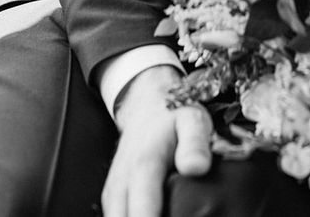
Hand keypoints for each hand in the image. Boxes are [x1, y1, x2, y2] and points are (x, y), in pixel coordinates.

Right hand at [101, 65, 212, 216]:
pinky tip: (156, 214)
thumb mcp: (192, 120)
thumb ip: (195, 144)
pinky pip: (118, 216)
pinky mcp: (112, 196)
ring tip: (170, 214)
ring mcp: (114, 191)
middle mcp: (122, 183)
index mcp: (143, 166)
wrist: (148, 104)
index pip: (143, 214)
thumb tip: (197, 168)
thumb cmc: (173, 114)